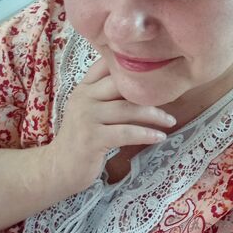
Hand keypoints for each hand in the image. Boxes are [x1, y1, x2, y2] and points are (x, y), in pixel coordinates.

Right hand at [47, 57, 175, 192]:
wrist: (58, 169)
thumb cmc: (82, 139)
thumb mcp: (91, 111)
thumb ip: (108, 96)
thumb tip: (145, 88)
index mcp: (85, 88)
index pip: (107, 66)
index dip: (131, 63)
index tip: (158, 67)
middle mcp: (84, 97)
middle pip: (122, 84)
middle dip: (150, 90)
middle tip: (174, 95)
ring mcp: (86, 117)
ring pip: (127, 109)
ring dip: (154, 114)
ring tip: (170, 120)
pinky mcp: (92, 138)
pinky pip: (126, 132)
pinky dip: (145, 134)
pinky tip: (160, 137)